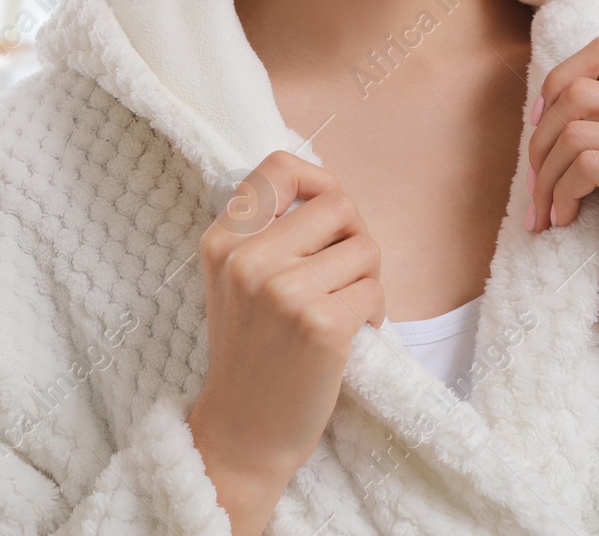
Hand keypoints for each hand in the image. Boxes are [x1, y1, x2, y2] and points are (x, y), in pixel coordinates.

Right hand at [188, 150, 384, 535]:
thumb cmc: (251, 353)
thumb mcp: (235, 281)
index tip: (327, 215)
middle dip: (354, 236)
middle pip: (337, 203)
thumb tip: (329, 190)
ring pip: (365, 247)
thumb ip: (267, 233)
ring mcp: (283, 291)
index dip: (318, 181)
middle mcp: (248, 259)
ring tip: (345, 309)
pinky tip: (351, 336)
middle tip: (345, 273)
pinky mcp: (321, 325)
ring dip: (368, 278)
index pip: (278, 167)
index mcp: (222, 241)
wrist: (245, 431)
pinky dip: (375, 312)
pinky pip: (375, 290)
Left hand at [525, 34, 598, 325]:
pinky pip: (586, 165)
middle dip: (539, 140)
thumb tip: (540, 93)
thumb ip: (596, 120)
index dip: (557, 82)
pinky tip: (564, 220)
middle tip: (535, 185)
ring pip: (575, 131)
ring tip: (546, 207)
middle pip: (579, 92)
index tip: (539, 127)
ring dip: (545, 175)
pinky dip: (560, 194)